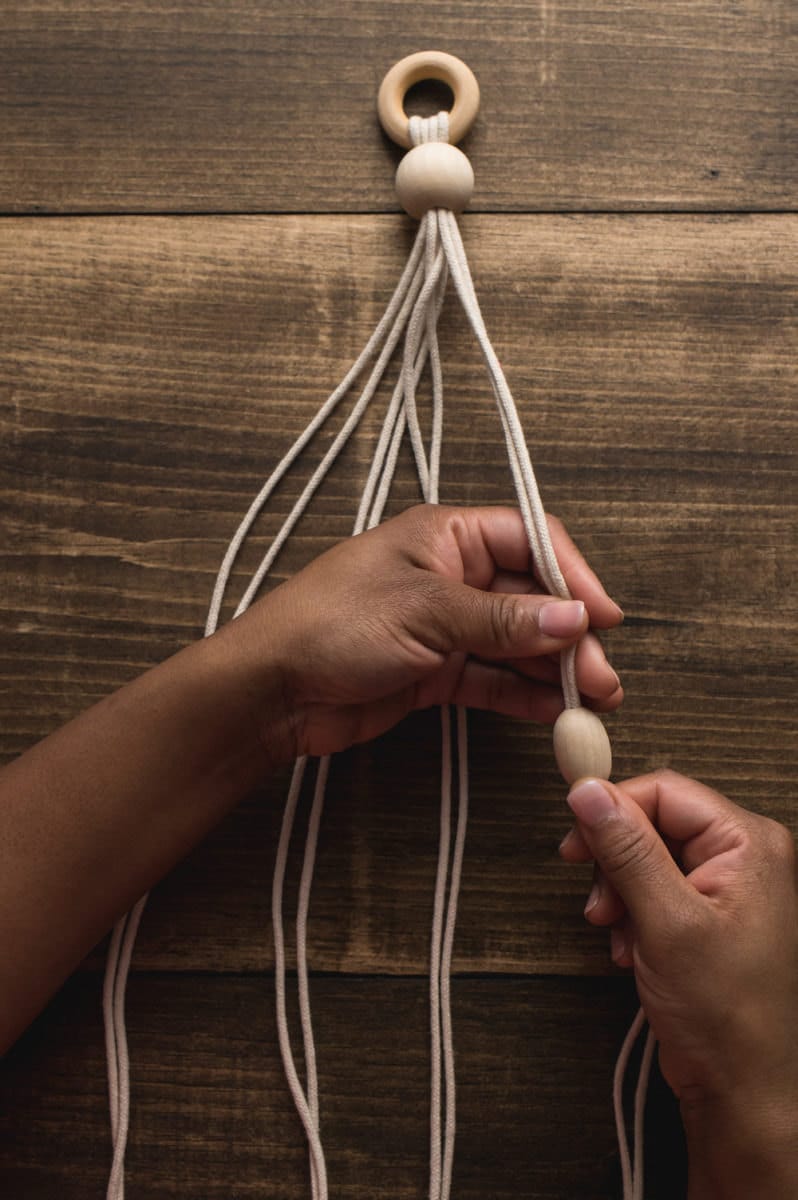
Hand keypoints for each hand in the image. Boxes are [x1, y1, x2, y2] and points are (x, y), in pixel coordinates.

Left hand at [234, 503, 622, 758]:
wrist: (271, 690)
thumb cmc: (330, 626)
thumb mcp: (424, 612)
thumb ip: (502, 619)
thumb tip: (572, 618)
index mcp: (446, 536)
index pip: (530, 539)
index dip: (573, 575)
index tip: (604, 616)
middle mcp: (450, 576)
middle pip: (532, 596)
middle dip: (570, 635)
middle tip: (600, 678)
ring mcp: (444, 626)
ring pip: (517, 642)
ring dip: (555, 670)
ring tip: (593, 702)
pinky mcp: (435, 671)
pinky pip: (493, 679)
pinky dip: (524, 695)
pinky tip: (554, 712)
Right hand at [560, 770, 797, 1196]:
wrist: (743, 1092)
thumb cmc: (728, 1018)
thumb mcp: (667, 922)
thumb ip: (626, 850)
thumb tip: (589, 793)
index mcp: (749, 843)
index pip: (666, 791)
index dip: (614, 810)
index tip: (575, 839)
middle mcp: (742, 858)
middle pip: (654, 823)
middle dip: (615, 862)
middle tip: (596, 900)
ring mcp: (725, 889)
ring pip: (647, 859)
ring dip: (619, 894)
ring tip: (616, 934)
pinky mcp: (707, 917)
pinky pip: (654, 891)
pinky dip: (632, 917)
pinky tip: (631, 951)